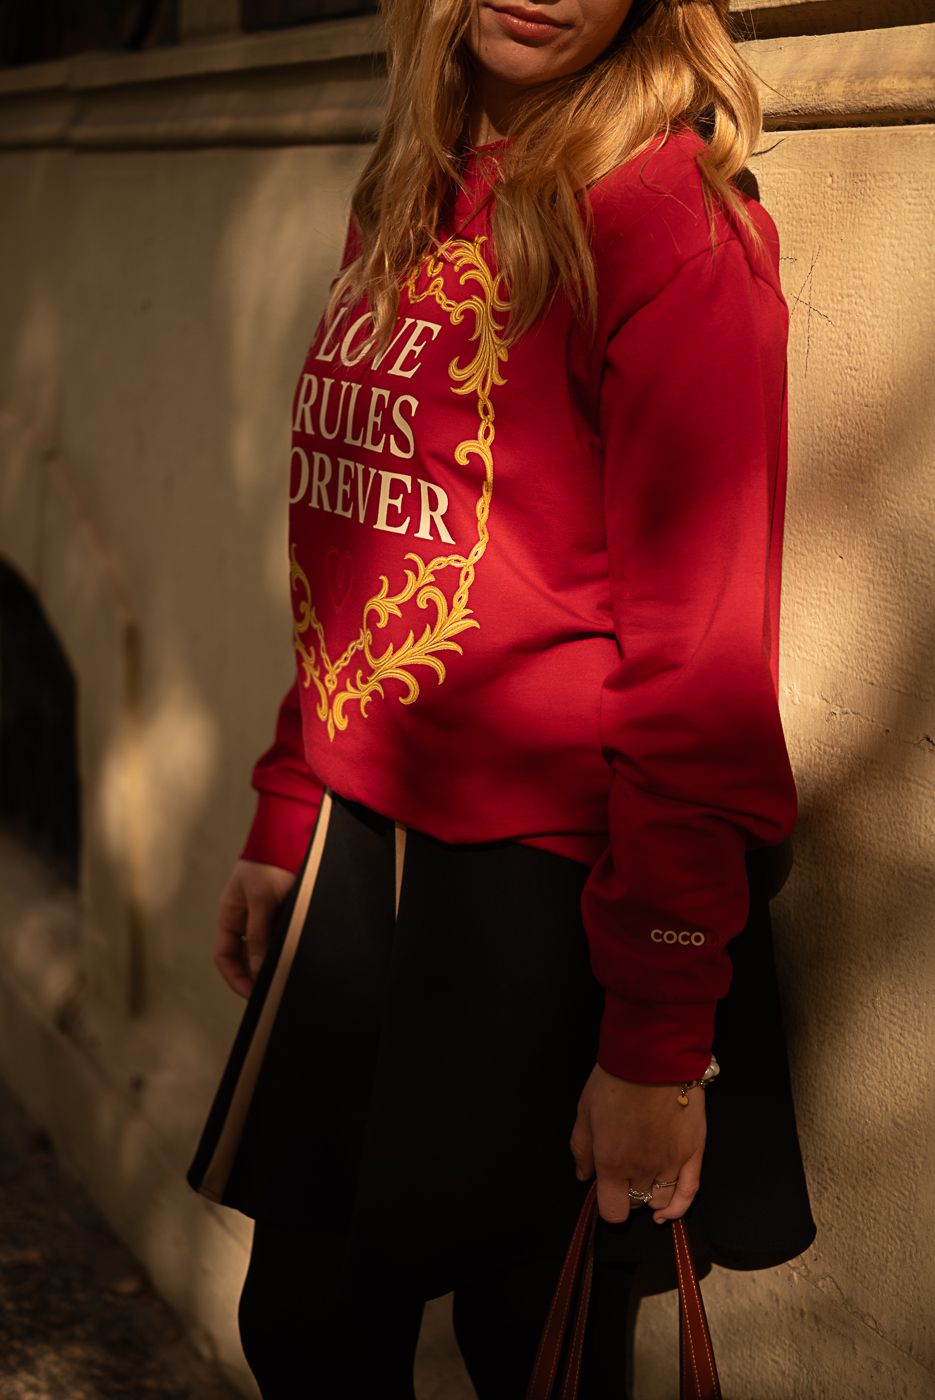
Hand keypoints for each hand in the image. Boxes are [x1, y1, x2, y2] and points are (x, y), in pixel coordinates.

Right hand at [213, 859, 295, 996]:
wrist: (295, 831)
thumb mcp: (262, 898)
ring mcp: (266, 914)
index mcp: (230, 913)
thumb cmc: (271, 860)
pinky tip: (299, 956)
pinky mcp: (285, 910)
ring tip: (289, 977)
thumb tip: (258, 969)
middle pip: (245, 957)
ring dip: (275, 962)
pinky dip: (288, 948)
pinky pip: (282, 937)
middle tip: (276, 992)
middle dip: (257, 975)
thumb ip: (259, 933)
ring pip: (266, 948)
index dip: (236, 978)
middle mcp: (246, 917)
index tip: (255, 995)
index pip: (225, 956)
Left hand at [569, 1062, 705, 1224]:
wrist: (653, 1056)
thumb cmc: (615, 1080)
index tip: (605, 1188)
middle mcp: (643, 1170)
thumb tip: (584, 1176)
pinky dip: (678, 1207)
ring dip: (649, 1194)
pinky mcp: (694, 1152)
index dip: (607, 1204)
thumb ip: (581, 1149)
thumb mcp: (585, 1111)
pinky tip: (666, 1211)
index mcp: (613, 1163)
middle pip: (636, 1203)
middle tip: (623, 1168)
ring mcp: (671, 1163)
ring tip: (642, 1179)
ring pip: (661, 1199)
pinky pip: (690, 1192)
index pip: (612, 1211)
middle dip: (626, 1191)